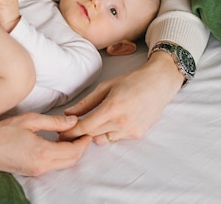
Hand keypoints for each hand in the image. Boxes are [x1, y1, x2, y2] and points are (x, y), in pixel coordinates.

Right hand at [0, 113, 91, 175]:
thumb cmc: (2, 131)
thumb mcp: (30, 120)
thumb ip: (54, 122)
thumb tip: (73, 121)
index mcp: (43, 152)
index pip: (73, 151)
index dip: (83, 141)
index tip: (87, 130)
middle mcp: (42, 166)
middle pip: (72, 161)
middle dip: (80, 148)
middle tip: (81, 133)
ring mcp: (36, 171)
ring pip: (63, 164)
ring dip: (70, 152)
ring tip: (68, 136)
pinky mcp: (31, 172)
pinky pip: (53, 166)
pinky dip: (60, 156)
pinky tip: (56, 143)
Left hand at [59, 51, 183, 144]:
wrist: (159, 84)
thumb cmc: (132, 81)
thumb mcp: (105, 87)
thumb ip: (86, 103)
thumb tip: (69, 114)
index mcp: (112, 108)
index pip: (85, 126)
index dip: (71, 132)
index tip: (61, 133)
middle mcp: (122, 122)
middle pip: (92, 134)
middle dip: (79, 133)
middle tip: (70, 129)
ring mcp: (131, 131)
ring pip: (103, 139)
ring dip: (95, 133)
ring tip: (96, 120)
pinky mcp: (137, 135)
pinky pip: (116, 138)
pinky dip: (110, 132)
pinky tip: (113, 120)